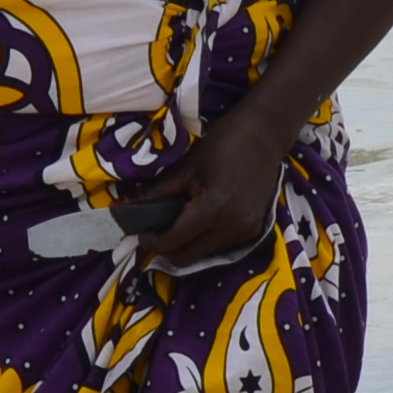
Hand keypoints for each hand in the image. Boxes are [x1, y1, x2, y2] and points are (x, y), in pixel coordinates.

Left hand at [137, 108, 290, 274]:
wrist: (265, 134)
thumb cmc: (224, 143)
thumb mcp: (186, 166)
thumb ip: (157, 192)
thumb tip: (127, 208)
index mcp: (213, 211)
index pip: (172, 243)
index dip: (150, 241)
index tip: (139, 231)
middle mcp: (232, 229)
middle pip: (187, 258)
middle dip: (166, 248)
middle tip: (155, 229)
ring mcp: (246, 233)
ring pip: (204, 255)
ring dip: (186, 245)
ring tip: (178, 222)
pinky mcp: (254, 231)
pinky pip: (220, 246)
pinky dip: (205, 239)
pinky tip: (200, 220)